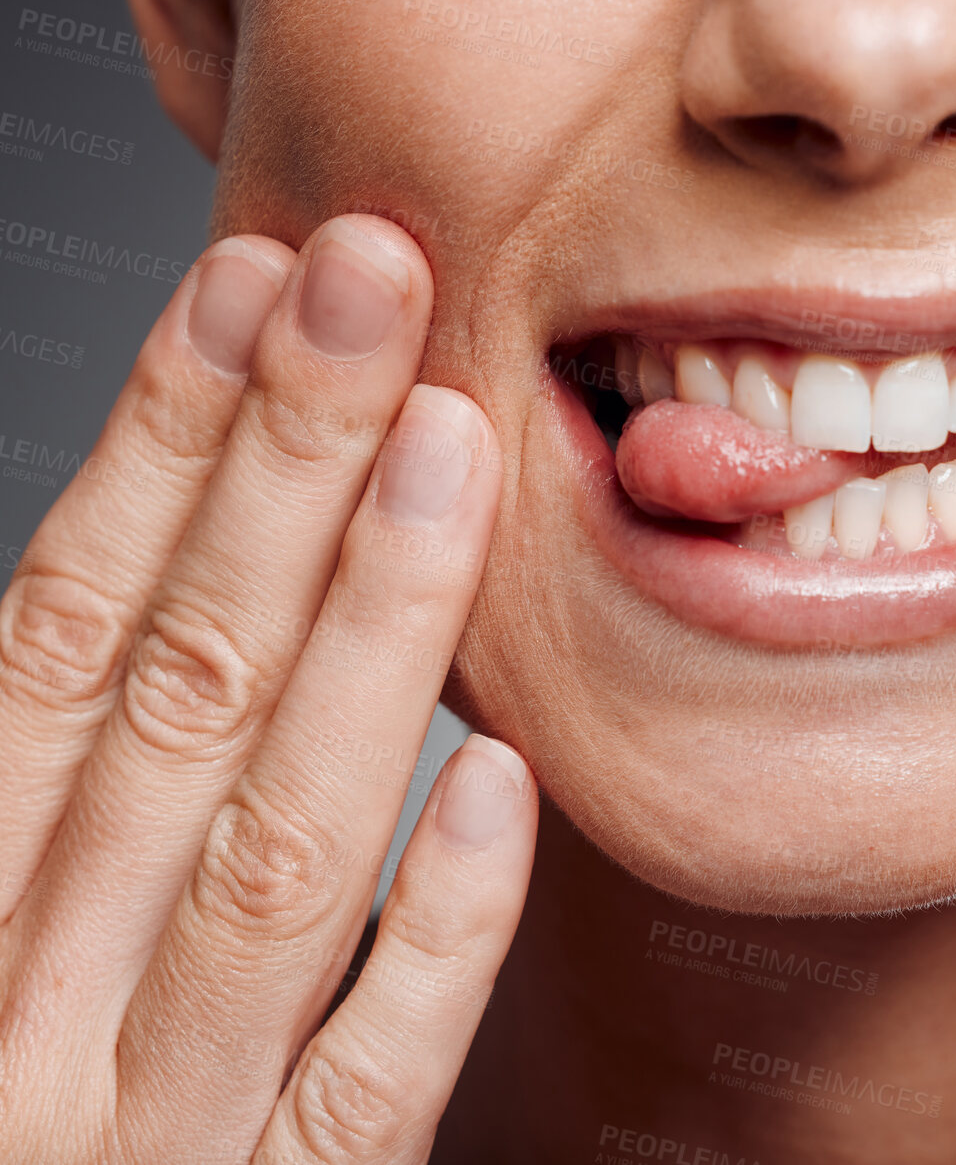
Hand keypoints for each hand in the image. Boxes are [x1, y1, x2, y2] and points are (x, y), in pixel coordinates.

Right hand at [0, 215, 536, 1161]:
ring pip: (274, 848)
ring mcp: (148, 1132)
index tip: (251, 289)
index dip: (157, 449)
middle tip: (373, 280)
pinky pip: (363, 1084)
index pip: (61, 631)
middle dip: (277, 473)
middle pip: (171, 693)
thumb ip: (21, 788)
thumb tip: (92, 585)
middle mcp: (26, 1010)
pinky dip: (435, 932)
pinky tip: (503, 781)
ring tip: (451, 445)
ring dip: (366, 635)